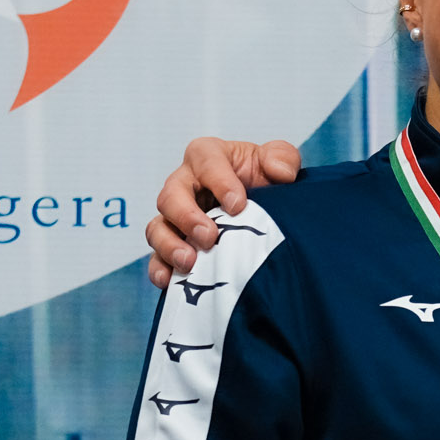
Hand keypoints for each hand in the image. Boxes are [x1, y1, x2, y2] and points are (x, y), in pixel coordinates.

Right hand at [147, 136, 304, 285]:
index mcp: (208, 158)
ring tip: (189, 262)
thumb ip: (283, 158)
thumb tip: (281, 172)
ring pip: (158, 227)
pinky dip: (160, 268)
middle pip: (171, 196)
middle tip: (209, 237)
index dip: (219, 182)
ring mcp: (175, 216)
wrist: (263, 211)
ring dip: (169, 245)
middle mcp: (184, 184)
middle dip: (187, 217)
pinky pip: (157, 256)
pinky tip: (169, 280)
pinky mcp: (174, 243)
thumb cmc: (264, 180)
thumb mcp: (279, 163)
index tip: (238, 205)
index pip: (206, 162)